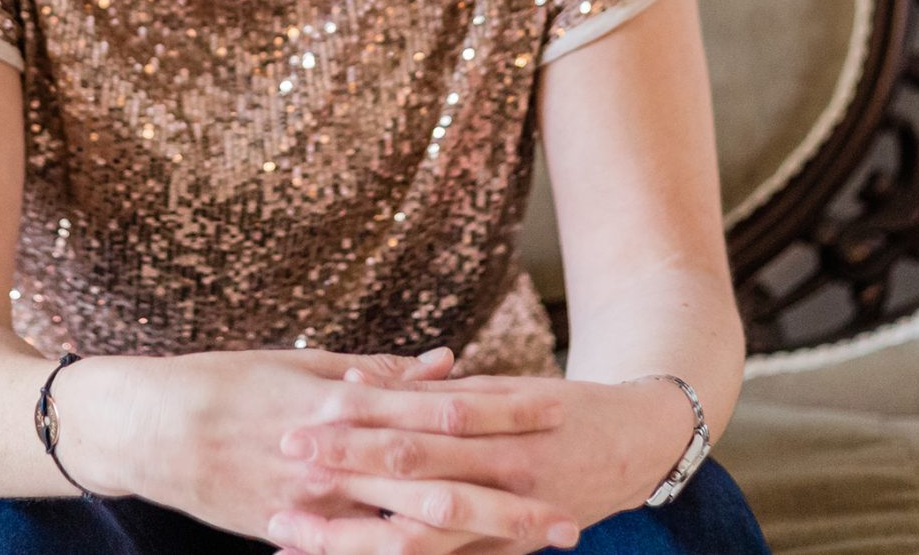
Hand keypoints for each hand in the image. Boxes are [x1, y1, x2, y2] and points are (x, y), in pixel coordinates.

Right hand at [52, 344, 578, 545]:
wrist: (144, 425)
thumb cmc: (224, 383)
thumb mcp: (303, 364)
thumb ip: (379, 371)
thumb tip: (449, 364)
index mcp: (345, 397)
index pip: (441, 404)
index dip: (502, 409)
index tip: (557, 411)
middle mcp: (338, 449)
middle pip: (439, 474)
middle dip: (507, 497)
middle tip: (567, 512)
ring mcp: (315, 497)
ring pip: (406, 524)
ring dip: (471, 538)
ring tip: (528, 546)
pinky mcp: (289, 531)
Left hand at [263, 370, 697, 553]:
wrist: (636, 443)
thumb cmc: (556, 406)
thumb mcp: (497, 388)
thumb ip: (427, 392)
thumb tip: (353, 382)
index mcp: (491, 427)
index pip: (410, 434)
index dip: (351, 437)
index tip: (295, 431)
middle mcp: (499, 478)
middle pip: (408, 490)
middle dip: (341, 490)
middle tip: (282, 485)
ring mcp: (506, 524)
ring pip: (420, 543)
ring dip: (352, 542)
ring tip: (291, 537)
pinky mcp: (509, 553)